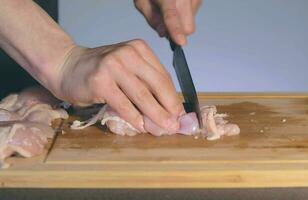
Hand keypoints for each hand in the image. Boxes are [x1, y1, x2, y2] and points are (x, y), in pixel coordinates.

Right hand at [53, 39, 183, 131]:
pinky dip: (134, 118)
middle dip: (169, 107)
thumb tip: (168, 110)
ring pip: (142, 95)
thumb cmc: (100, 71)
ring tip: (164, 129)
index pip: (163, 76)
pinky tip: (141, 127)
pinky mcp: (100, 81)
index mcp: (139, 49)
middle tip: (176, 124)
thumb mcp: (127, 69)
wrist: (66, 66)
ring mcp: (113, 65)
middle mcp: (128, 54)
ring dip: (155, 115)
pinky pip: (123, 104)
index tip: (180, 113)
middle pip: (157, 85)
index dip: (173, 97)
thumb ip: (145, 84)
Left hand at [134, 0, 201, 44]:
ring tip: (170, 8)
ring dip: (180, 22)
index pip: (172, 16)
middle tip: (165, 21)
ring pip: (191, 24)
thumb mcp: (142, 1)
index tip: (180, 42)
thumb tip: (163, 33)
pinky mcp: (199, 0)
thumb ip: (151, 18)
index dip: (176, 30)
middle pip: (187, 28)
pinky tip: (177, 5)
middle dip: (177, 31)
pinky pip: (193, 17)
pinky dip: (184, 16)